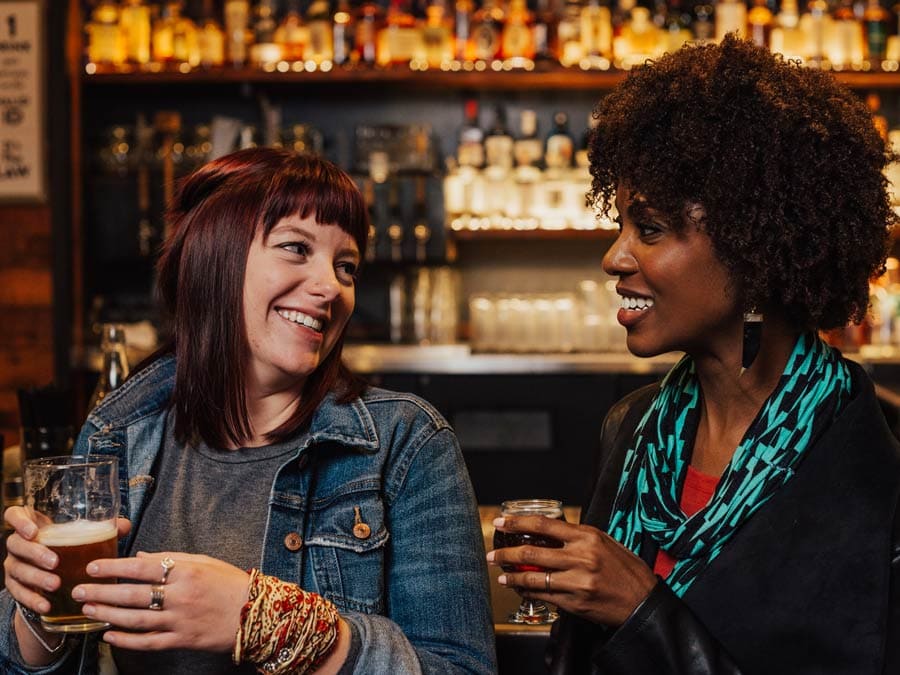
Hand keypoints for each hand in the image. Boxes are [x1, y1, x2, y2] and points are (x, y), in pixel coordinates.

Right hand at [4, 507, 130, 664]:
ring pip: (17, 569)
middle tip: (55, 562)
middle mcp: (18, 543)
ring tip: (56, 584)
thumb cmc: (66, 543)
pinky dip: (32, 599)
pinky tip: (46, 605)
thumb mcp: (79, 533)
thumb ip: (100, 527)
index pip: (14, 515)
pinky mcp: (14, 585)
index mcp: (32, 524)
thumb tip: (124, 525)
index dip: (19, 521)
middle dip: (35, 553)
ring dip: (36, 578)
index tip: (33, 531)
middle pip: (15, 544)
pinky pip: (18, 593)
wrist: (49, 570)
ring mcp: (14, 564)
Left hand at [73, 551, 250, 652]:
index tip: (93, 567)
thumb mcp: (204, 561)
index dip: (114, 567)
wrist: (255, 612)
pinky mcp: (182, 640)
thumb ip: (171, 558)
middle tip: (78, 590)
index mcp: (186, 572)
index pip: (142, 568)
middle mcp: (180, 596)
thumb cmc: (231, 583)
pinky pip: (148, 642)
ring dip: (108, 614)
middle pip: (132, 594)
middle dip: (102, 592)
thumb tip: (140, 558)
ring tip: (88, 609)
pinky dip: (127, 641)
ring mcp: (180, 620)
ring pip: (135, 619)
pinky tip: (110, 636)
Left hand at [487, 514, 657, 626]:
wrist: (644, 602)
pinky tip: (521, 589)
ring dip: (513, 576)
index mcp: (587, 537)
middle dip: (507, 553)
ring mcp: (577, 581)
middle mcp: (581, 557)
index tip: (502, 522)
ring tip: (502, 574)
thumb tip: (554, 531)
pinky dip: (529, 592)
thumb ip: (580, 537)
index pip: (544, 524)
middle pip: (532, 552)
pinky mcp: (575, 602)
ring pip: (534, 577)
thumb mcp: (607, 543)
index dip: (518, 522)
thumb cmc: (628, 571)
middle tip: (493, 554)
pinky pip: (544, 595)